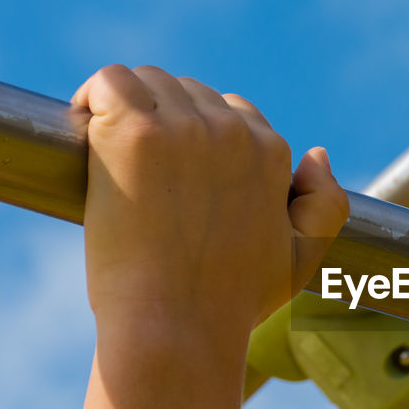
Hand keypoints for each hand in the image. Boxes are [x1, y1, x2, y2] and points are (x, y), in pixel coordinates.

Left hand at [75, 64, 348, 343]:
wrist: (176, 327)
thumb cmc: (232, 304)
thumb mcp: (301, 261)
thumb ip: (325, 207)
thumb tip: (316, 154)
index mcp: (271, 153)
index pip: (233, 113)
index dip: (198, 138)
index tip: (172, 172)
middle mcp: (233, 131)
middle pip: (188, 91)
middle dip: (162, 120)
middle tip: (136, 169)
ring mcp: (182, 127)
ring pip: (147, 81)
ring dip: (125, 107)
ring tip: (107, 151)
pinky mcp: (134, 132)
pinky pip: (110, 82)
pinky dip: (92, 96)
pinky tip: (83, 130)